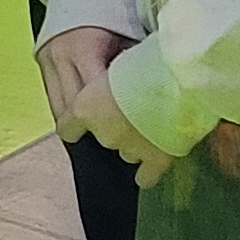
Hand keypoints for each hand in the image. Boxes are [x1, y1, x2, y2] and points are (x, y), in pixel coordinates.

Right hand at [35, 24, 125, 139]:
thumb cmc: (112, 15)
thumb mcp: (128, 38)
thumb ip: (130, 67)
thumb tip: (150, 98)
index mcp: (84, 49)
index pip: (91, 96)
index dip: (104, 117)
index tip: (118, 133)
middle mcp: (60, 56)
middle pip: (70, 106)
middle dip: (87, 127)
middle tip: (108, 141)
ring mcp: (46, 59)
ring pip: (57, 106)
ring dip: (73, 123)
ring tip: (93, 136)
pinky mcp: (40, 61)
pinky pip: (51, 96)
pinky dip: (64, 110)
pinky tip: (79, 120)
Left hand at [65, 72, 179, 186]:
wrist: (172, 81)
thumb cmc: (142, 63)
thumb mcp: (110, 64)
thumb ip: (101, 81)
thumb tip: (103, 83)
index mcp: (84, 109)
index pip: (67, 129)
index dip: (74, 127)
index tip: (78, 128)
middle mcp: (103, 133)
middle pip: (103, 137)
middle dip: (114, 126)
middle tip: (130, 108)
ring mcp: (130, 149)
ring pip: (126, 152)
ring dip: (133, 141)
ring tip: (149, 124)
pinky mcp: (156, 159)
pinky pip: (146, 176)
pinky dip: (146, 175)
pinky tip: (146, 174)